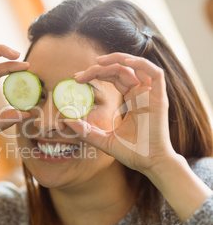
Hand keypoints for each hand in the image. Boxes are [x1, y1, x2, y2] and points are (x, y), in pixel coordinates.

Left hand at [65, 52, 175, 172]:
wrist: (150, 164)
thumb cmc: (132, 153)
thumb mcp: (103, 139)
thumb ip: (86, 130)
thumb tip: (65, 122)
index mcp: (131, 100)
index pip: (113, 78)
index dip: (95, 74)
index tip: (77, 79)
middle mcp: (141, 94)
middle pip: (120, 70)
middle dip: (98, 69)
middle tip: (78, 76)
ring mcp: (151, 95)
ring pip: (136, 66)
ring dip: (117, 60)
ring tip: (97, 62)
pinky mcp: (159, 98)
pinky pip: (155, 73)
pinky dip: (141, 64)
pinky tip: (123, 62)